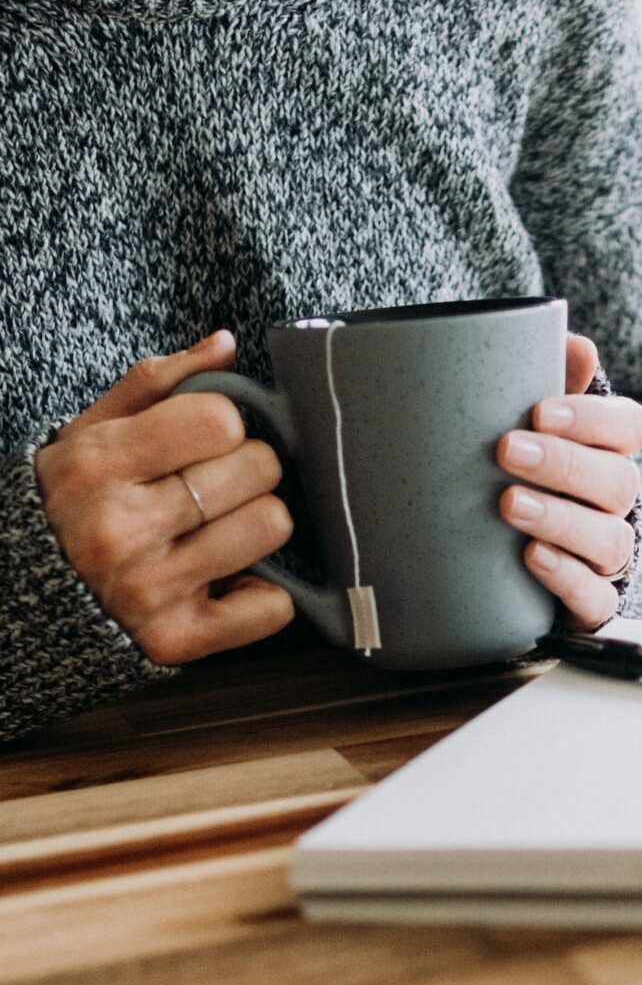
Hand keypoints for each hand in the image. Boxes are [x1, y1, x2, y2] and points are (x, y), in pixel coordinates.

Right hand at [33, 331, 295, 664]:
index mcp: (97, 466)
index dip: (224, 424)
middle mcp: (119, 530)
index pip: (220, 419)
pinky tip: (226, 581)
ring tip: (219, 528)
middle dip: (248, 470)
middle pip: (259, 469)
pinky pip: (273, 606)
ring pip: (271, 526)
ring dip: (257, 524)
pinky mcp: (174, 640)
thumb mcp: (92, 432)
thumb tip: (225, 344)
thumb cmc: (71, 501)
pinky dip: (263, 594)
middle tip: (215, 485)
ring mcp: (147, 590)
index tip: (204, 440)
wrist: (18, 597)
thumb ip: (158, 382)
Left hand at [496, 334, 641, 629]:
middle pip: (617, 482)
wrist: (487, 546)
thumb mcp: (524, 420)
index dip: (592, 419)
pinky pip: (596, 598)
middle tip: (506, 451)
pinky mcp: (589, 601)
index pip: (629, 427)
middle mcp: (615, 501)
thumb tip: (578, 347)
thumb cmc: (512, 462)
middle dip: (563, 464)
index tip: (539, 410)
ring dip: (561, 519)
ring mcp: (605, 554)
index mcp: (609, 450)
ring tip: (509, 505)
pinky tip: (532, 557)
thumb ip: (547, 378)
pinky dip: (568, 578)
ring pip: (610, 540)